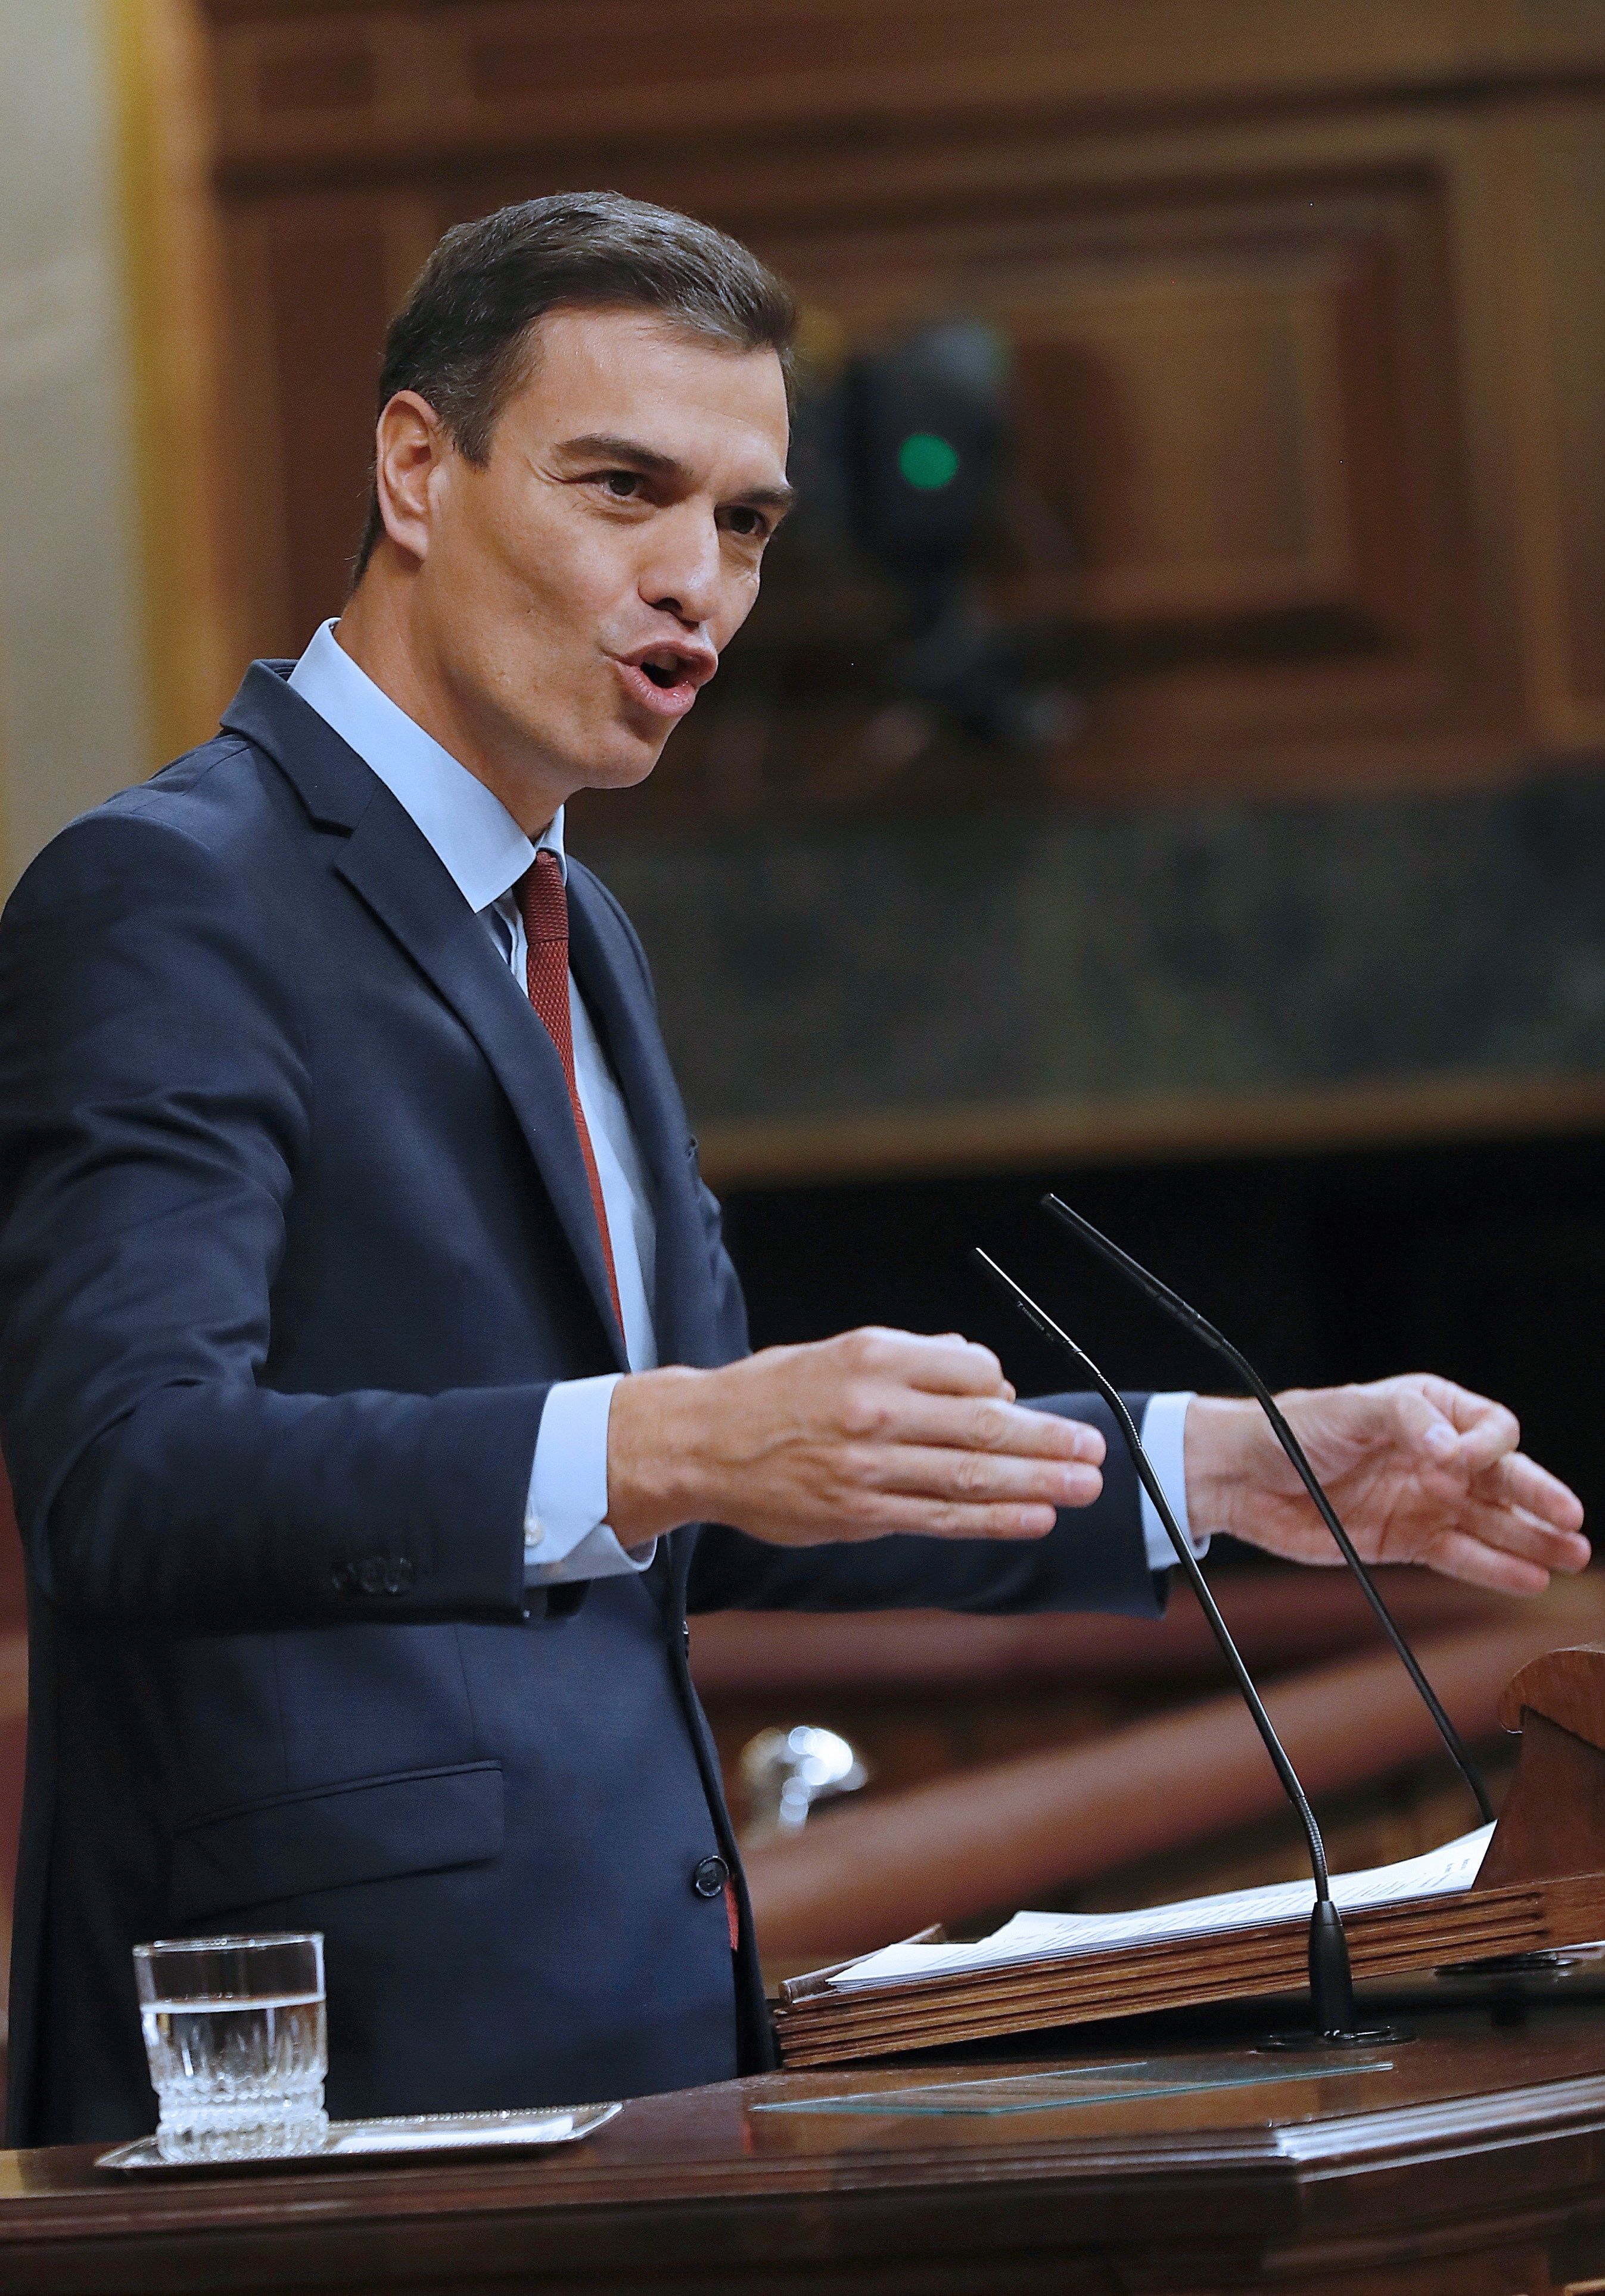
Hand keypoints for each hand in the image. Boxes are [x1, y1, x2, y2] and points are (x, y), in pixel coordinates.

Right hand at [605, 1327, 1105, 1546]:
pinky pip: (941, 1518)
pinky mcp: (861, 1512)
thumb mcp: (841, 1351)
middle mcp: (876, 1409)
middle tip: (1095, 1451)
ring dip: (1037, 1483)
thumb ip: (914, 1360)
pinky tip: (1033, 1518)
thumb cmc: (776, 1394)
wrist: (703, 1443)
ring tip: (1083, 1486)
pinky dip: (994, 1519)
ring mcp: (870, 1466)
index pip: (973, 1369)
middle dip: (1049, 1441)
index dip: (1005, 1388)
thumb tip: (983, 1372)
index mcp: (874, 1356)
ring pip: (970, 1476)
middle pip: (984, 1425)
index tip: (1022, 1403)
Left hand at [1186, 1374, 1588, 1594]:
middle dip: (1539, 1498)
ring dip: (1531, 1539)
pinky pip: (1461, 1555)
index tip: (1463, 1461)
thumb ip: (1401, 1418)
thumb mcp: (1346, 1409)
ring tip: (1571, 1556)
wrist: (1243, 1478)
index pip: (1489, 1427)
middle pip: (1503, 1478)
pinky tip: (1528, 1579)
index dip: (1489, 1446)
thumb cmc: (1291, 1430)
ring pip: (1491, 1521)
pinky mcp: (1406, 1540)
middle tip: (1572, 1522)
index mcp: (1428, 1410)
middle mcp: (1436, 1455)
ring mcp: (1425, 1500)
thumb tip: (1447, 1444)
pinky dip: (1494, 1568)